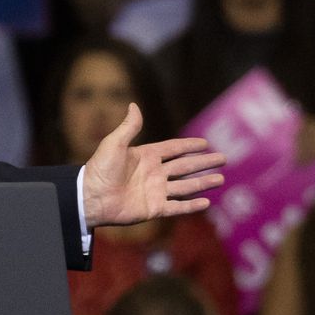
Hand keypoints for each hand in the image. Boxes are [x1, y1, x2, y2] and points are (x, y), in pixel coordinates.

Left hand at [81, 104, 224, 228]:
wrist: (90, 197)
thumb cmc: (99, 169)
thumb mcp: (113, 143)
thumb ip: (128, 127)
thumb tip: (134, 105)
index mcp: (146, 156)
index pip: (173, 149)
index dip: (189, 145)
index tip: (206, 143)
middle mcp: (153, 173)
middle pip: (185, 167)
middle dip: (204, 163)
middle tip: (223, 159)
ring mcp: (155, 192)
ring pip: (185, 186)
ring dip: (203, 183)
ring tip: (221, 179)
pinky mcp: (153, 209)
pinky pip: (177, 207)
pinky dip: (191, 206)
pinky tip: (206, 202)